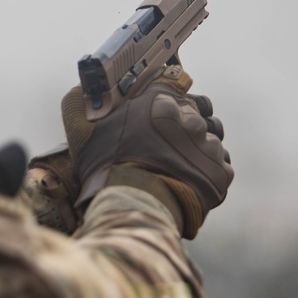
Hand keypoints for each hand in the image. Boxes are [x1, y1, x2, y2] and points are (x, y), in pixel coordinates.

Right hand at [61, 65, 232, 238]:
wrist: (132, 206)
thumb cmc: (107, 170)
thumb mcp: (86, 134)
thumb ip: (83, 109)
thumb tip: (76, 91)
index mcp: (159, 102)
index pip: (178, 94)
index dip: (176, 107)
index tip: (170, 119)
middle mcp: (188, 118)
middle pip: (200, 116)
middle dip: (190, 131)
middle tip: (173, 150)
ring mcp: (207, 144)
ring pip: (212, 141)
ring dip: (201, 152)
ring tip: (181, 170)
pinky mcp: (220, 171)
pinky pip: (221, 167)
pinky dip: (210, 175)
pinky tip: (190, 184)